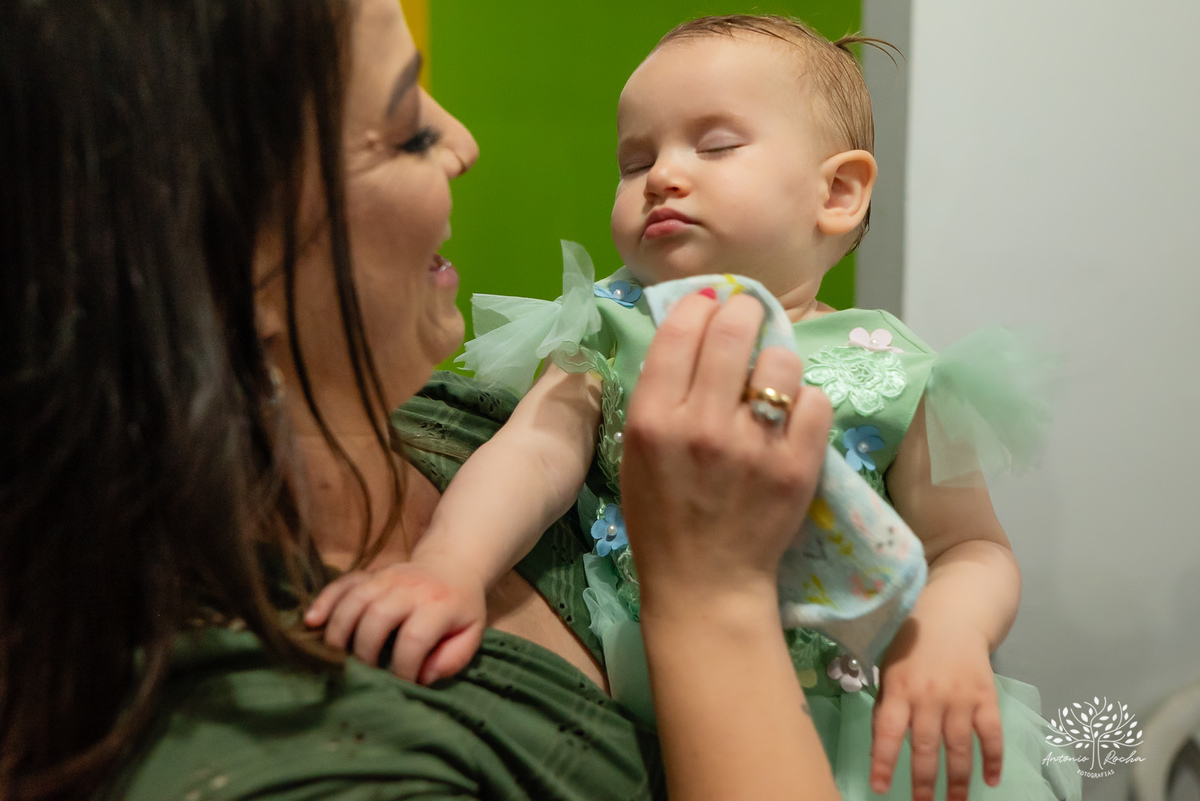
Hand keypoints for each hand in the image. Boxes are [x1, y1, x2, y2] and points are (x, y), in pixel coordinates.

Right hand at [304, 560, 485, 684]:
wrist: (452, 565)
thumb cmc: (460, 607)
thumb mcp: (472, 632)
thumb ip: (454, 657)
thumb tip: (423, 678)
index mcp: (439, 604)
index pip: (414, 638)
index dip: (403, 668)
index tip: (402, 685)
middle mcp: (409, 587)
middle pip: (377, 617)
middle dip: (366, 652)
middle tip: (366, 674)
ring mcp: (386, 577)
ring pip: (354, 600)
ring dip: (340, 632)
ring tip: (338, 658)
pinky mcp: (369, 574)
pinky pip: (342, 583)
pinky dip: (325, 601)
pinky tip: (312, 622)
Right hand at [617, 291, 841, 800]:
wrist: (704, 583)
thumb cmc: (661, 516)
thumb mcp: (636, 451)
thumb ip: (660, 393)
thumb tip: (694, 328)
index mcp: (653, 419)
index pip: (681, 331)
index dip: (700, 305)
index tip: (711, 303)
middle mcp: (701, 426)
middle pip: (734, 331)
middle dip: (744, 312)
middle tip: (749, 317)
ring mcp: (753, 447)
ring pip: (782, 362)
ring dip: (778, 361)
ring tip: (772, 378)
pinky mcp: (796, 467)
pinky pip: (816, 402)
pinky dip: (807, 403)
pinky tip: (793, 417)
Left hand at [870, 620, 1003, 800]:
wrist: (953, 617)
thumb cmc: (913, 648)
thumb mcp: (889, 671)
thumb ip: (885, 708)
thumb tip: (880, 749)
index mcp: (899, 689)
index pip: (888, 731)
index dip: (884, 761)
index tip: (880, 788)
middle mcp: (928, 696)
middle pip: (926, 746)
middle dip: (924, 782)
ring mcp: (960, 697)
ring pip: (959, 746)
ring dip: (958, 780)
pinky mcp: (986, 697)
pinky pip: (991, 733)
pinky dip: (993, 758)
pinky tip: (992, 780)